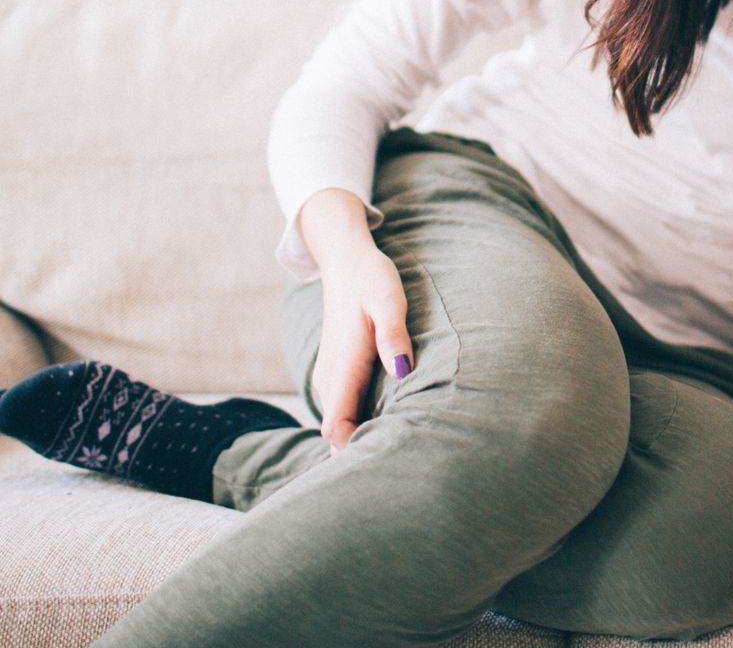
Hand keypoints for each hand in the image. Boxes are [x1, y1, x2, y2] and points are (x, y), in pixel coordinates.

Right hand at [300, 192, 414, 450]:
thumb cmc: (371, 278)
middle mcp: (330, 377)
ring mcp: (330, 375)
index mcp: (343, 367)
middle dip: (361, 454)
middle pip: (336, 433)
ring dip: (361, 437)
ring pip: (339, 422)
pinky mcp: (336, 371)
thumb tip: (402, 372)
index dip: (353, 453)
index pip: (335, 428)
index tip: (382, 468)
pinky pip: (344, 408)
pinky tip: (387, 425)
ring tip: (398, 454)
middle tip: (400, 472)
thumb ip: (394, 335)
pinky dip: (359, 421)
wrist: (345, 259)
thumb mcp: (388, 299)